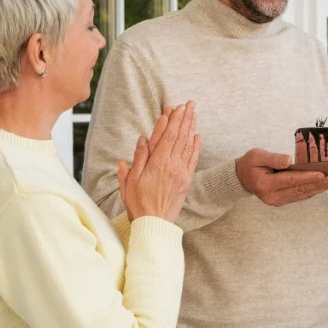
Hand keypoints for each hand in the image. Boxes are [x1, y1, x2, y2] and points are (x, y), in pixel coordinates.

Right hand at [118, 101, 200, 222]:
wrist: (154, 223)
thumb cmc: (138, 202)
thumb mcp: (130, 181)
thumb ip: (137, 159)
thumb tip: (142, 139)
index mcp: (156, 164)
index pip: (166, 137)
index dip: (171, 121)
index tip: (174, 107)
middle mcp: (171, 165)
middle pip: (179, 137)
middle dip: (184, 118)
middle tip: (189, 104)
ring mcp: (181, 172)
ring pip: (187, 144)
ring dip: (191, 127)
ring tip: (193, 113)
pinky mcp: (186, 180)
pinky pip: (193, 158)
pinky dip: (195, 145)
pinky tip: (197, 134)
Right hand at [236, 148, 327, 206]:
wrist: (242, 178)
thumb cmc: (250, 163)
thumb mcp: (257, 156)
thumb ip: (273, 158)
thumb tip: (289, 161)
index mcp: (265, 185)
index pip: (290, 180)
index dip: (307, 177)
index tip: (322, 174)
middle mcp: (272, 197)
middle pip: (300, 189)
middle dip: (319, 184)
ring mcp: (278, 201)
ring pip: (302, 195)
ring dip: (319, 188)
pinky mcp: (282, 201)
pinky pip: (300, 196)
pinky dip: (313, 190)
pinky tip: (324, 186)